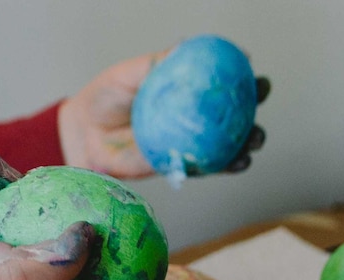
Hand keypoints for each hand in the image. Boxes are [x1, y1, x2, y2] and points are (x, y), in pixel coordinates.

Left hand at [59, 51, 269, 178]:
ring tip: (255, 139)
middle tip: (258, 101)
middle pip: (234, 112)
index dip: (240, 75)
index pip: (221, 80)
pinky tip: (237, 163)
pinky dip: (227, 166)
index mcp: (185, 90)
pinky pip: (209, 167)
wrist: (85, 133)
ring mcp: (189, 141)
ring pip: (229, 143)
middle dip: (253, 107)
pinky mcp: (181, 165)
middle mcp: (192, 116)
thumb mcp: (131, 73)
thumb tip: (186, 47)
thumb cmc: (106, 97)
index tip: (250, 67)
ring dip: (248, 142)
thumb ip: (158, 64)